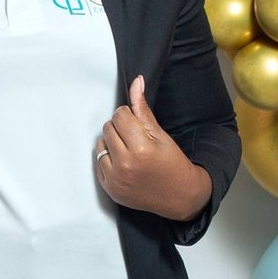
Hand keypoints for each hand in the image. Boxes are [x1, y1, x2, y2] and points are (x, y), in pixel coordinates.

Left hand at [94, 75, 210, 221]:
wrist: (179, 196)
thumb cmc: (173, 164)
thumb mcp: (160, 134)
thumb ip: (143, 109)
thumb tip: (136, 82)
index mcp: (140, 148)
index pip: (120, 115)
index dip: (129, 116)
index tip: (138, 125)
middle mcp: (125, 164)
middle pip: (108, 128)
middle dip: (120, 128)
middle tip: (135, 138)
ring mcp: (115, 179)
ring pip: (100, 144)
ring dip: (112, 143)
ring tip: (129, 151)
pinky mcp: (109, 188)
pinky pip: (98, 162)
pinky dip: (108, 159)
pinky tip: (124, 163)